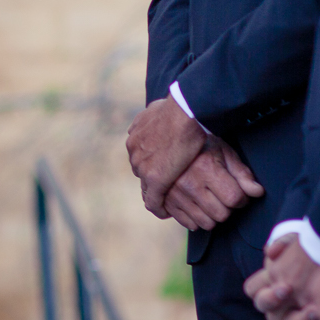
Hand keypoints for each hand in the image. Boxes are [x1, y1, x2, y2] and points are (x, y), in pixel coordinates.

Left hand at [127, 97, 210, 215]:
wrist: (185, 113)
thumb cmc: (178, 107)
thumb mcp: (156, 107)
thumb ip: (151, 115)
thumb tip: (150, 114)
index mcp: (135, 136)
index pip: (140, 155)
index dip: (151, 161)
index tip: (161, 166)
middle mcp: (134, 151)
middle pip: (141, 169)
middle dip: (152, 176)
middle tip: (165, 182)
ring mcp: (143, 166)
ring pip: (146, 185)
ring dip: (155, 192)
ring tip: (165, 201)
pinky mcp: (156, 179)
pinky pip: (153, 200)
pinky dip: (158, 207)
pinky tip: (166, 212)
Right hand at [161, 141, 264, 230]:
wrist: (164, 140)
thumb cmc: (198, 145)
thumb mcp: (223, 151)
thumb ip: (242, 173)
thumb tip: (257, 192)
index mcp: (206, 167)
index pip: (234, 198)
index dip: (242, 197)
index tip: (238, 192)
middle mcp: (189, 183)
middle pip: (222, 214)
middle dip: (228, 207)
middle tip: (223, 195)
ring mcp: (175, 194)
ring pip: (206, 223)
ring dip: (213, 215)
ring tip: (210, 200)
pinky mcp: (166, 202)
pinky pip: (189, 225)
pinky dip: (196, 219)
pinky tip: (197, 205)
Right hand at [246, 237, 319, 319]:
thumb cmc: (314, 249)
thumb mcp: (299, 241)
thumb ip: (282, 243)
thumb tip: (270, 252)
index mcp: (270, 281)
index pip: (252, 289)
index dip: (257, 287)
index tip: (272, 276)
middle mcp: (279, 299)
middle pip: (263, 306)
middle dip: (271, 299)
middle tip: (287, 289)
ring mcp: (294, 311)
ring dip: (295, 318)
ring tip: (312, 310)